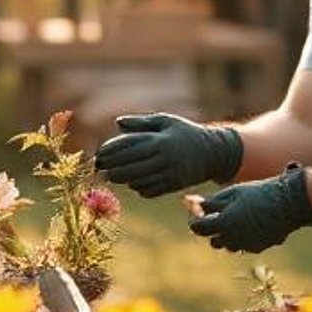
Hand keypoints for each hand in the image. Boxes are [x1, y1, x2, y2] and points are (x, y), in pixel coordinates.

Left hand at [93, 113, 242, 196]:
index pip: (130, 147)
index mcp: (161, 140)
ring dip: (123, 179)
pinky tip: (132, 182)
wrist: (212, 153)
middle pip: (131, 167)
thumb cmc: (185, 133)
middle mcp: (165, 158)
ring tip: (111, 176)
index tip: (99, 154)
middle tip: (99, 169)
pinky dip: (138, 187)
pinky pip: (150, 190)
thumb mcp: (166, 121)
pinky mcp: (173, 186)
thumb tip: (117, 123)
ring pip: (139, 180)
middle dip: (112, 168)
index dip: (112, 151)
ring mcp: (170, 174)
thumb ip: (141, 123)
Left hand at [187, 168, 311, 252]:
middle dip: (213, 229)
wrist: (289, 202)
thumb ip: (211, 201)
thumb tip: (190, 202)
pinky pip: (244, 245)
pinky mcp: (259, 247)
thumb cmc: (259, 193)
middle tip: (220, 214)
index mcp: (224, 224)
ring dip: (228, 234)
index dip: (195, 218)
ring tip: (238, 217)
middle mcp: (233, 239)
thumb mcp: (233, 193)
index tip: (200, 210)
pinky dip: (243, 236)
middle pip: (213, 240)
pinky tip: (252, 221)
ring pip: (229, 245)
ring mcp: (247, 246)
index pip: (197, 228)